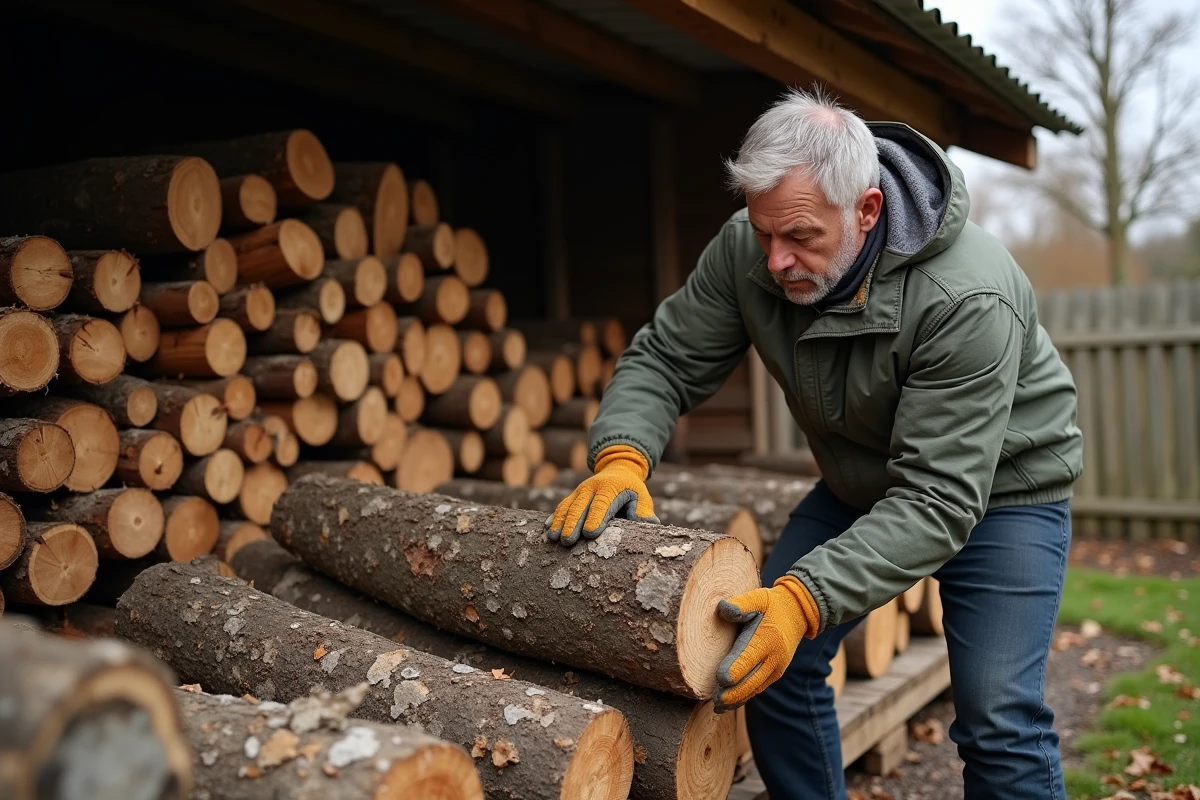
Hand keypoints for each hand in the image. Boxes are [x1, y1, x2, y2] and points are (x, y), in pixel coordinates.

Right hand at [545, 445, 658, 545]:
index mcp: (610, 487)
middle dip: (572, 524)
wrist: (618, 470)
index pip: (602, 504)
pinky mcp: (572, 496)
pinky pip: (561, 507)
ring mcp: (579, 491)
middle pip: (580, 506)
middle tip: (567, 541)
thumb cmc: (632, 490)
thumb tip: (648, 523)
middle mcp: (591, 487)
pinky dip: (554, 518)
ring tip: (553, 539)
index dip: (596, 518)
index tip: (589, 533)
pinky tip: (546, 530)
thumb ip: (643, 511)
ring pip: (567, 507)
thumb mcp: (642, 497)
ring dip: (559, 522)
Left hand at [713, 575, 820, 712]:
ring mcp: (775, 668)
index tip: (719, 680)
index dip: (733, 671)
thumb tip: (723, 609)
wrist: (798, 613)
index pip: (747, 660)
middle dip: (732, 693)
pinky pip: (758, 688)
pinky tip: (730, 703)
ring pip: (754, 689)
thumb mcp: (758, 597)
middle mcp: (773, 658)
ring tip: (718, 707)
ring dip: (736, 700)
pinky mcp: (775, 673)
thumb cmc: (773, 604)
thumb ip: (741, 603)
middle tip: (714, 701)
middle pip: (750, 682)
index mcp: (766, 639)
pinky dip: (744, 697)